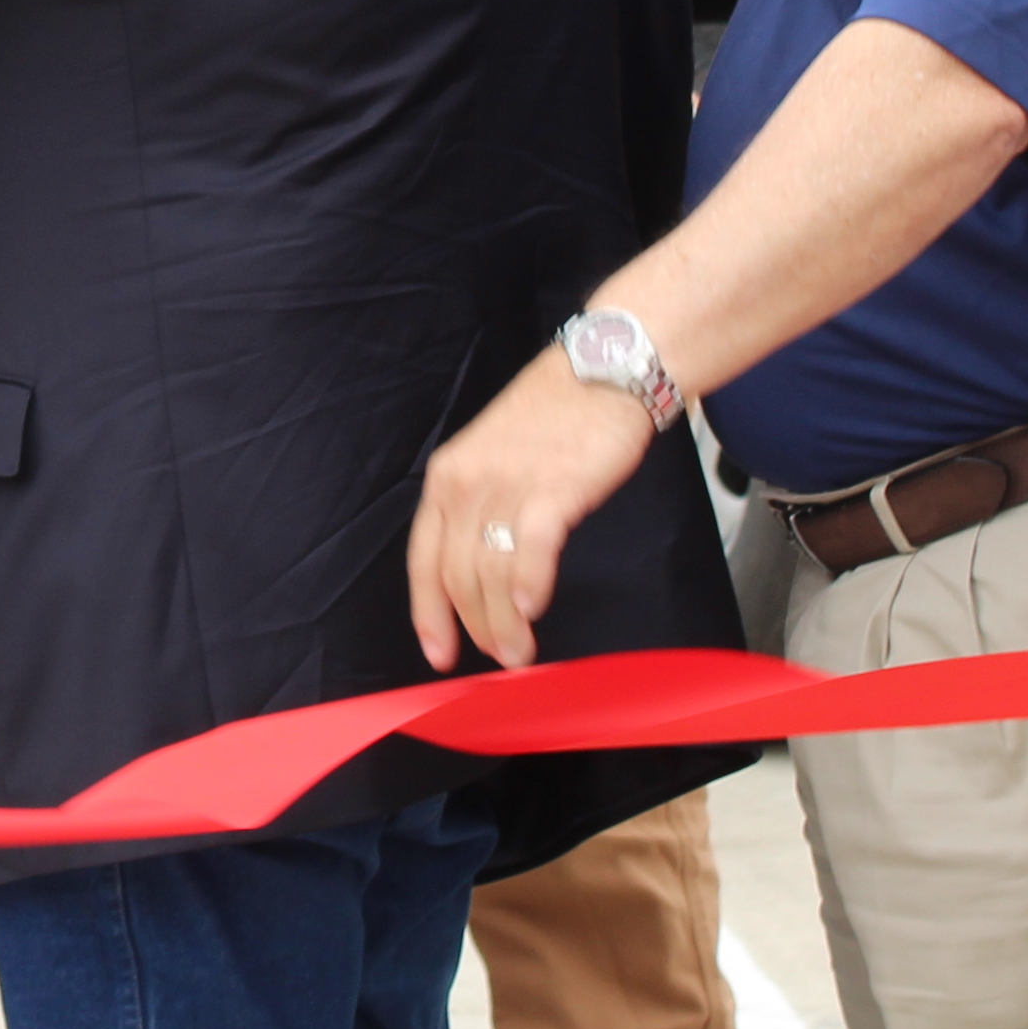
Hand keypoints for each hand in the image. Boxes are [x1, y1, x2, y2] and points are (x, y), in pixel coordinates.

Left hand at [409, 343, 652, 672]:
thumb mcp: (494, 459)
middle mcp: (467, 482)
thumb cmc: (555, 418)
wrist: (604, 370)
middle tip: (501, 658)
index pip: (423, 560)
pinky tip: (533, 609)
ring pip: (492, 572)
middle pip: (458, 576)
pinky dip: (529, 584)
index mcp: (446, 477)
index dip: (428, 614)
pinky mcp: (553, 486)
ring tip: (522, 653)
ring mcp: (508, 484)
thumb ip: (483, 510)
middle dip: (476, 628)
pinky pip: (531, 546)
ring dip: (505, 623)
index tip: (438, 653)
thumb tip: (484, 576)